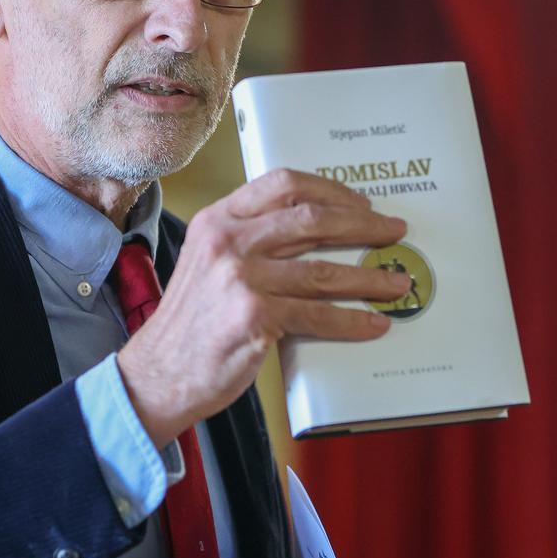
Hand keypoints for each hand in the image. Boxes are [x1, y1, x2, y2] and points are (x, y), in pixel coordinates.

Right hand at [117, 168, 409, 446]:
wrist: (159, 372)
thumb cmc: (193, 322)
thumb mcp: (211, 263)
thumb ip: (252, 241)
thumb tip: (318, 233)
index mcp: (219, 219)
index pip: (284, 185)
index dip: (331, 190)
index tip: (361, 203)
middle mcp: (228, 241)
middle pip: (312, 220)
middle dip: (364, 225)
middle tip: (394, 233)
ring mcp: (240, 278)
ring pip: (324, 270)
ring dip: (370, 278)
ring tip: (397, 283)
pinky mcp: (253, 316)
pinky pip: (318, 315)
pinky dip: (353, 321)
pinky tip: (374, 323)